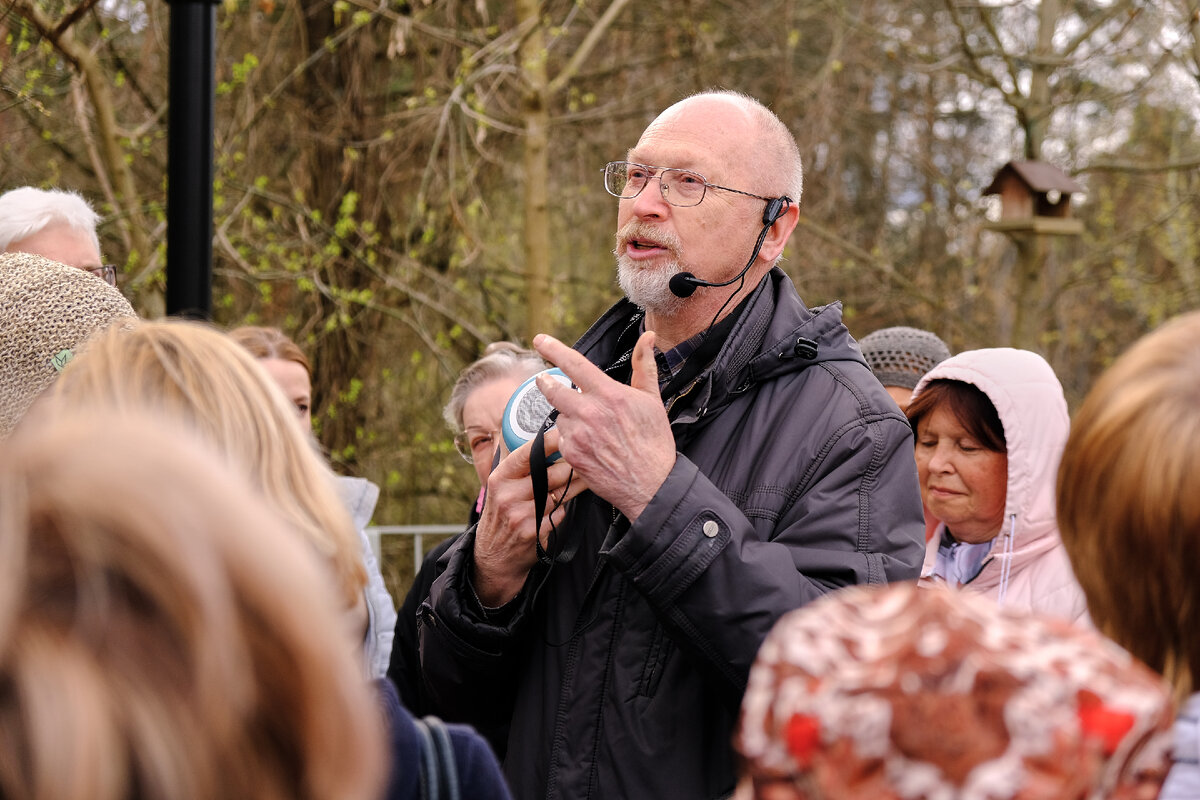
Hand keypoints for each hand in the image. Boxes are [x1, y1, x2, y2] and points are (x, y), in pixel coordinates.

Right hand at [471, 431, 583, 605]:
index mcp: (500, 478)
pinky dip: (563, 509)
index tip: (566, 432)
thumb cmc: (501, 514)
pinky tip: (561, 507)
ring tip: (586, 476)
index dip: (549, 442)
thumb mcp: (500, 487)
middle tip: (587, 457)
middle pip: (550, 474)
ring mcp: (521, 515)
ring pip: (559, 494)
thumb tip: (542, 436)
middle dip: (571, 466)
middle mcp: (508, 495)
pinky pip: (560, 514)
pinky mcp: (534, 532)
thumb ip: (517, 465)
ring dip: (575, 486)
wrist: (493, 556)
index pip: (527, 454)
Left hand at [533, 330, 674, 522]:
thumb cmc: (655, 442)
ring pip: (559, 416)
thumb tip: (648, 337)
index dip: (553, 349)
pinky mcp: (572, 455)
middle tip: (544, 380)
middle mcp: (589, 412)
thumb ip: (645, 366)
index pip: (574, 364)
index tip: (539, 339)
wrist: (652, 485)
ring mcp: (578, 435)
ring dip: (567, 417)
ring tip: (589, 427)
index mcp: (609, 394)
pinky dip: (570, 439)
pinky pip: (561, 439)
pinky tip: (589, 446)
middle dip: (546, 382)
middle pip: (553, 389)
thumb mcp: (652, 400)